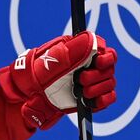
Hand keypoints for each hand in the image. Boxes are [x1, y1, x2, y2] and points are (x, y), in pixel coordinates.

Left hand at [0, 31, 116, 129]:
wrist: (30, 95)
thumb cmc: (38, 73)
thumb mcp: (53, 59)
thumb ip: (73, 50)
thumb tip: (91, 39)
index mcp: (84, 53)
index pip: (108, 52)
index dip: (107, 58)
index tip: (98, 62)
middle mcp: (90, 67)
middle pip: (110, 70)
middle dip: (96, 76)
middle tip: (80, 80)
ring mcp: (92, 83)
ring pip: (110, 84)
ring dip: (96, 89)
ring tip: (80, 92)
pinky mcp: (92, 98)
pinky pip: (108, 99)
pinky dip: (103, 100)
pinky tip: (89, 101)